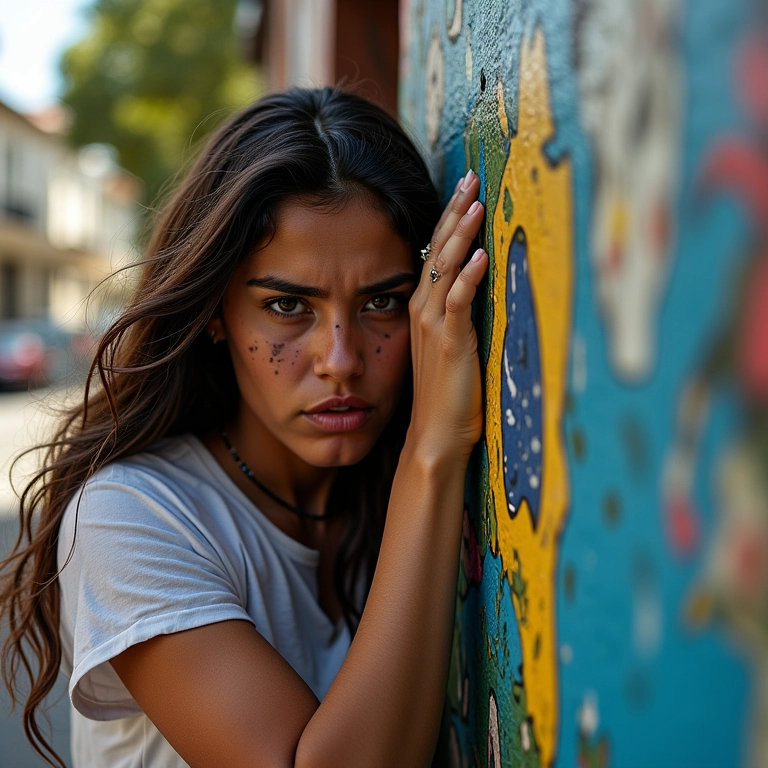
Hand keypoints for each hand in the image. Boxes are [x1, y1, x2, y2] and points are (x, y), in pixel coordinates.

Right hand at [407, 169, 487, 461]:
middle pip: (437, 251)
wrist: (435, 435)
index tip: (464, 191)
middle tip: (470, 178)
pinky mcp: (449, 343)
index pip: (435, 254)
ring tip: (475, 202)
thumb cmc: (447, 394)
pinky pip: (457, 304)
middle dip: (454, 213)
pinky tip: (480, 255)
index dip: (448, 220)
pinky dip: (467, 278)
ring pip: (444, 270)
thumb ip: (458, 316)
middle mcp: (424, 311)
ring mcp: (434, 326)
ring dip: (460, 235)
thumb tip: (478, 288)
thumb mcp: (451, 347)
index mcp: (424, 309)